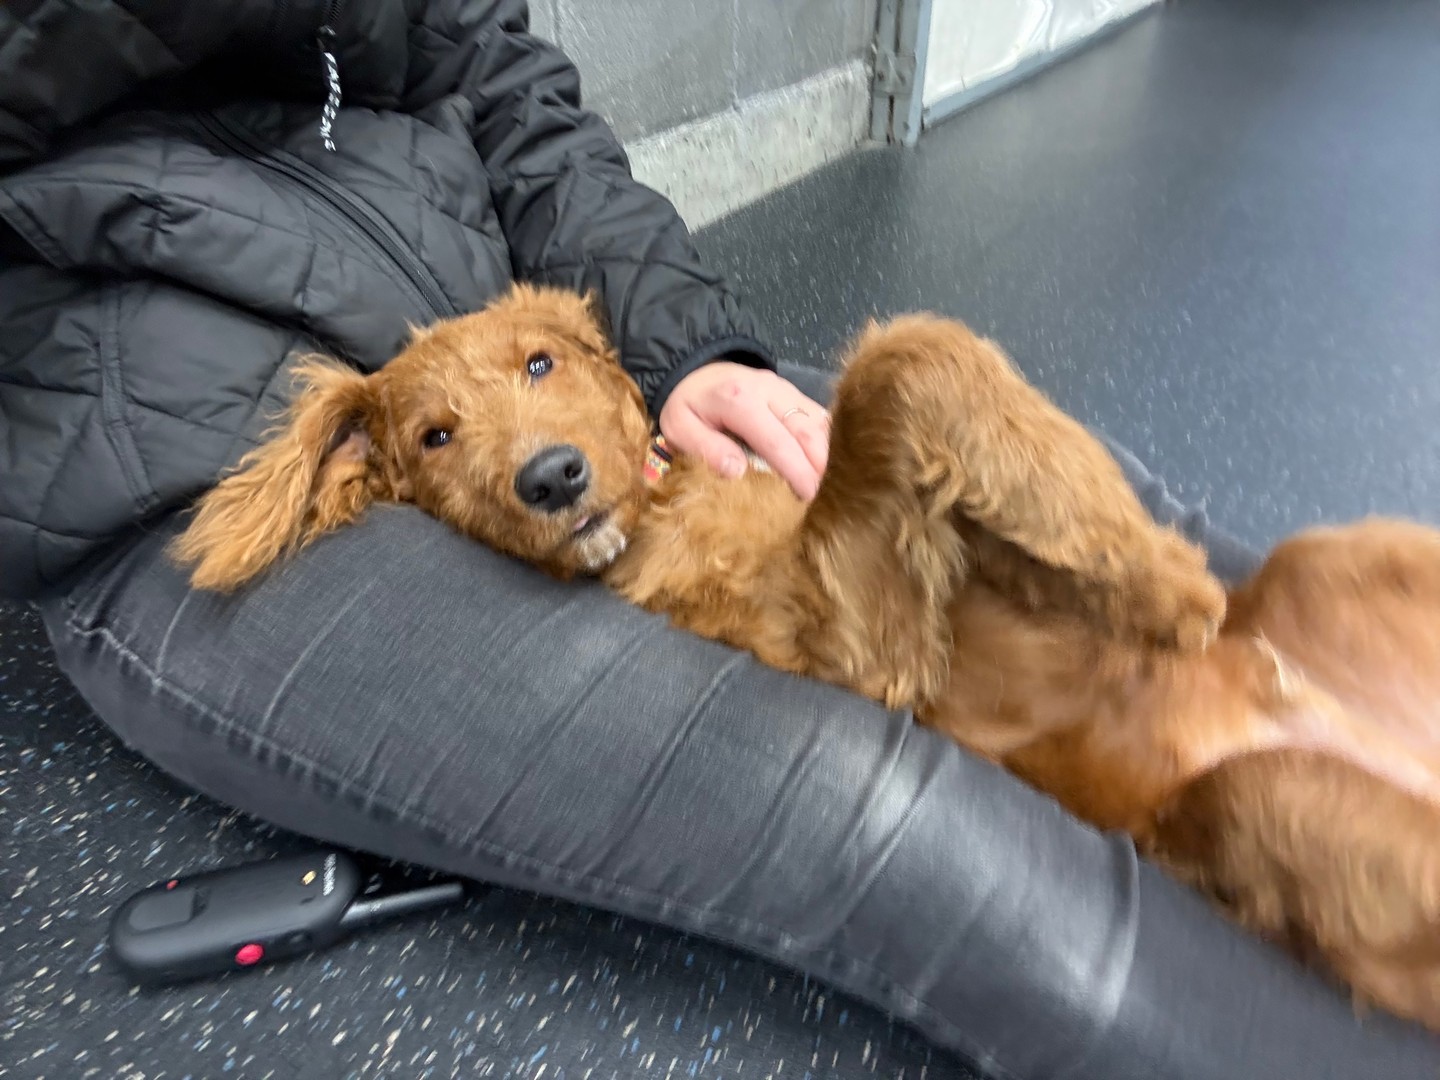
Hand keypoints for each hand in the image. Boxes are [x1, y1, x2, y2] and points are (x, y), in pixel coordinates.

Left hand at [660, 362, 829, 499]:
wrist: (691, 369)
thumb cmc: (685, 405)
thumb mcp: (679, 428)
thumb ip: (706, 449)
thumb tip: (738, 472)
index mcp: (739, 401)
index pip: (777, 441)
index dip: (796, 470)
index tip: (806, 494)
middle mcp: (768, 390)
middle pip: (807, 429)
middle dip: (818, 464)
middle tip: (819, 493)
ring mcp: (783, 387)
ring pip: (817, 420)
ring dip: (824, 451)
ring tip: (822, 480)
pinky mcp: (791, 390)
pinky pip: (816, 414)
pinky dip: (823, 439)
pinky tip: (820, 461)